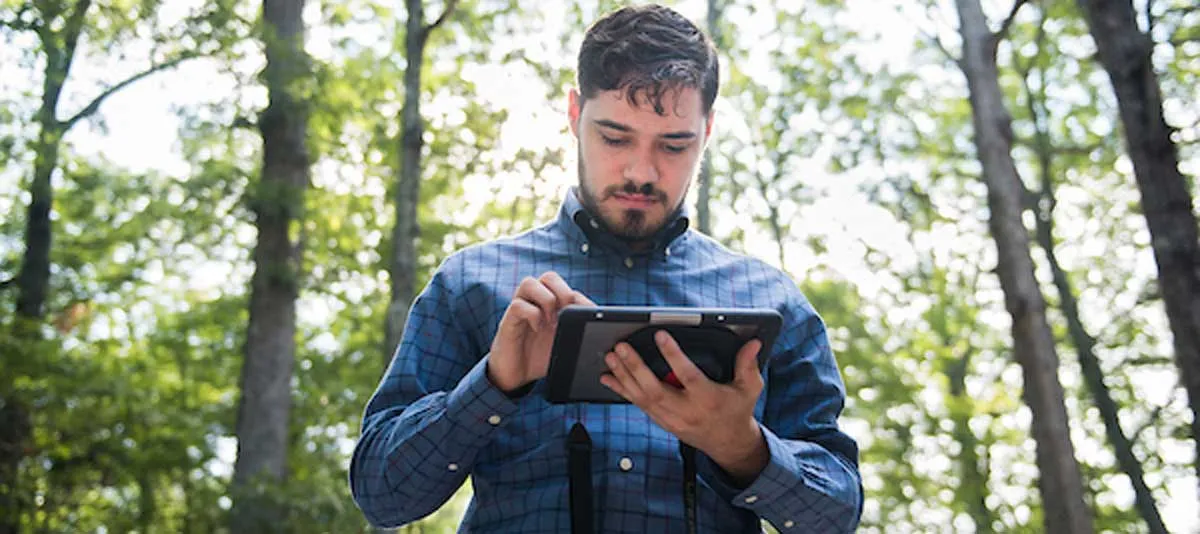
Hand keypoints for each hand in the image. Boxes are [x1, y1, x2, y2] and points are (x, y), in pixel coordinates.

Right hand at [487, 271, 593, 392]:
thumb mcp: (564, 342)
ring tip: (551, 321)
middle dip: (563, 292)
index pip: (566, 287)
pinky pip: (518, 305)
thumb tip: (598, 326)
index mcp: (551, 304)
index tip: (587, 317)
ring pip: (529, 282)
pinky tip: (537, 329)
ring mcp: (521, 308)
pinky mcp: (508, 319)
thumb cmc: (540, 356)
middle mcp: (535, 301)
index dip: (579, 299)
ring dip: (546, 300)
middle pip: (549, 276)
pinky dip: (532, 315)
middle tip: (568, 313)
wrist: (516, 375)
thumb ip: (578, 330)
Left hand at [601, 331, 768, 483]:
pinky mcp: (662, 421)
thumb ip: (748, 365)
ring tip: (611, 357)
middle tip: (621, 347)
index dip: (673, 355)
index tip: (659, 335)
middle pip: (655, 389)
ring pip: (642, 398)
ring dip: (623, 377)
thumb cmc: (737, 410)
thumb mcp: (749, 389)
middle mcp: (686, 411)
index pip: (688, 376)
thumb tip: (753, 343)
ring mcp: (671, 419)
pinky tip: (608, 377)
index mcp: (708, 399)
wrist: (728, 443)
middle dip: (635, 368)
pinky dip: (622, 391)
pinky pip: (638, 405)